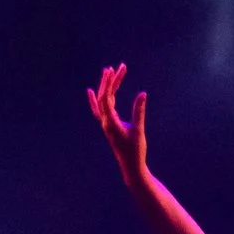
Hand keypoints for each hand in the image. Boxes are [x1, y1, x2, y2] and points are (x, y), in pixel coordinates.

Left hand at [87, 63, 148, 186]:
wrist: (131, 166)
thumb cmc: (136, 151)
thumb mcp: (139, 130)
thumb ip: (139, 111)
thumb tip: (142, 94)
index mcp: (110, 122)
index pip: (106, 98)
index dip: (110, 83)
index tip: (115, 70)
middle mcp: (105, 121)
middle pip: (104, 96)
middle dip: (110, 81)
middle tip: (118, 67)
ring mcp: (105, 123)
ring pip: (103, 101)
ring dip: (106, 86)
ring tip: (110, 72)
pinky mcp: (109, 126)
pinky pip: (99, 109)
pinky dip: (95, 100)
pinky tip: (91, 91)